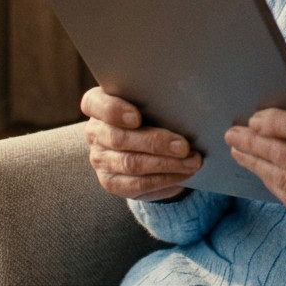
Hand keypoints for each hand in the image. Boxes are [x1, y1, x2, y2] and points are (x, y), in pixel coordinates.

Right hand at [80, 86, 202, 201]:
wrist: (145, 146)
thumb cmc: (151, 114)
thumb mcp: (151, 103)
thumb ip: (157, 101)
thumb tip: (186, 108)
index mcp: (98, 105)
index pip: (94, 104)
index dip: (113, 111)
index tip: (137, 118)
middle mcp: (95, 132)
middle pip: (118, 138)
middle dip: (155, 143)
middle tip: (184, 146)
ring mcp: (100, 159)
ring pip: (130, 163)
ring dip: (166, 164)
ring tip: (192, 161)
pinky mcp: (111, 182)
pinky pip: (138, 184)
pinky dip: (165, 179)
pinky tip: (183, 173)